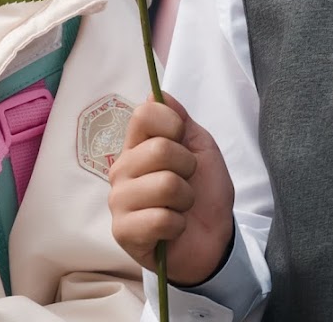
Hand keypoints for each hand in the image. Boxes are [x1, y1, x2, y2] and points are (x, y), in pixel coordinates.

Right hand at [108, 92, 235, 287]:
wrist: (214, 239)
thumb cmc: (204, 192)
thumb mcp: (201, 148)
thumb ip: (180, 120)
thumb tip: (156, 93)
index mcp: (137, 146)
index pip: (144, 115)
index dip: (173, 125)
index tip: (184, 143)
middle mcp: (122, 169)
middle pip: (159, 149)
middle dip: (187, 169)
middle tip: (186, 183)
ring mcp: (118, 201)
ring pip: (164, 185)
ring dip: (185, 199)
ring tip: (180, 208)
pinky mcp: (122, 231)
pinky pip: (160, 218)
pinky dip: (178, 224)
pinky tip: (172, 228)